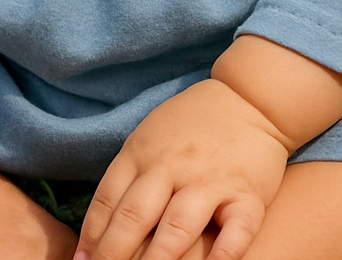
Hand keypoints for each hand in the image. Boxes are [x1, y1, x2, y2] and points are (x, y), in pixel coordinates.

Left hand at [75, 80, 290, 259]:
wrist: (249, 98)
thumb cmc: (192, 124)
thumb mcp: (150, 137)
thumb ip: (128, 174)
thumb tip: (98, 227)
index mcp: (143, 152)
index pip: (108, 200)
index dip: (92, 236)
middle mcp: (172, 166)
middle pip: (134, 216)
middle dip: (113, 253)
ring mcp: (210, 180)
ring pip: (177, 228)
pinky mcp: (246, 195)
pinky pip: (234, 234)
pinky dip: (221, 259)